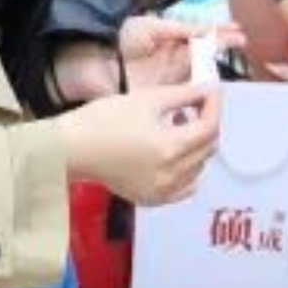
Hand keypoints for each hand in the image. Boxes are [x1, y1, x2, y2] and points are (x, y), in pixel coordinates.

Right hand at [56, 83, 222, 205]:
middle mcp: (171, 174)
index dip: (214, 106)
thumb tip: (207, 89)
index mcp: (170, 147)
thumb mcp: (147, 99)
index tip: (211, 92)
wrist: (73, 148)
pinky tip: (172, 154)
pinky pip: (185, 187)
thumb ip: (183, 94)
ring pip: (199, 167)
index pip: (210, 127)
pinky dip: (187, 170)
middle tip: (195, 105)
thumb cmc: (104, 120)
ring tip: (177, 127)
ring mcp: (162, 191)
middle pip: (208, 147)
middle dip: (206, 123)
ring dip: (196, 145)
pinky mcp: (152, 199)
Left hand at [118, 15, 239, 90]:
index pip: (201, 35)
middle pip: (206, 54)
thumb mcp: (149, 27)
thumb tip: (204, 30)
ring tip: (230, 60)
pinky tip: (212, 88)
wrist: (96, 65)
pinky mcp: (166, 97)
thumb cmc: (120, 42)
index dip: (219, 32)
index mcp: (171, 40)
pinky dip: (202, 92)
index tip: (238, 31)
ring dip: (217, 68)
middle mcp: (175, 59)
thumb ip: (178, 29)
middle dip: (223, 46)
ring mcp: (172, 79)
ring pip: (202, 74)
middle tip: (241, 42)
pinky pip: (189, 94)